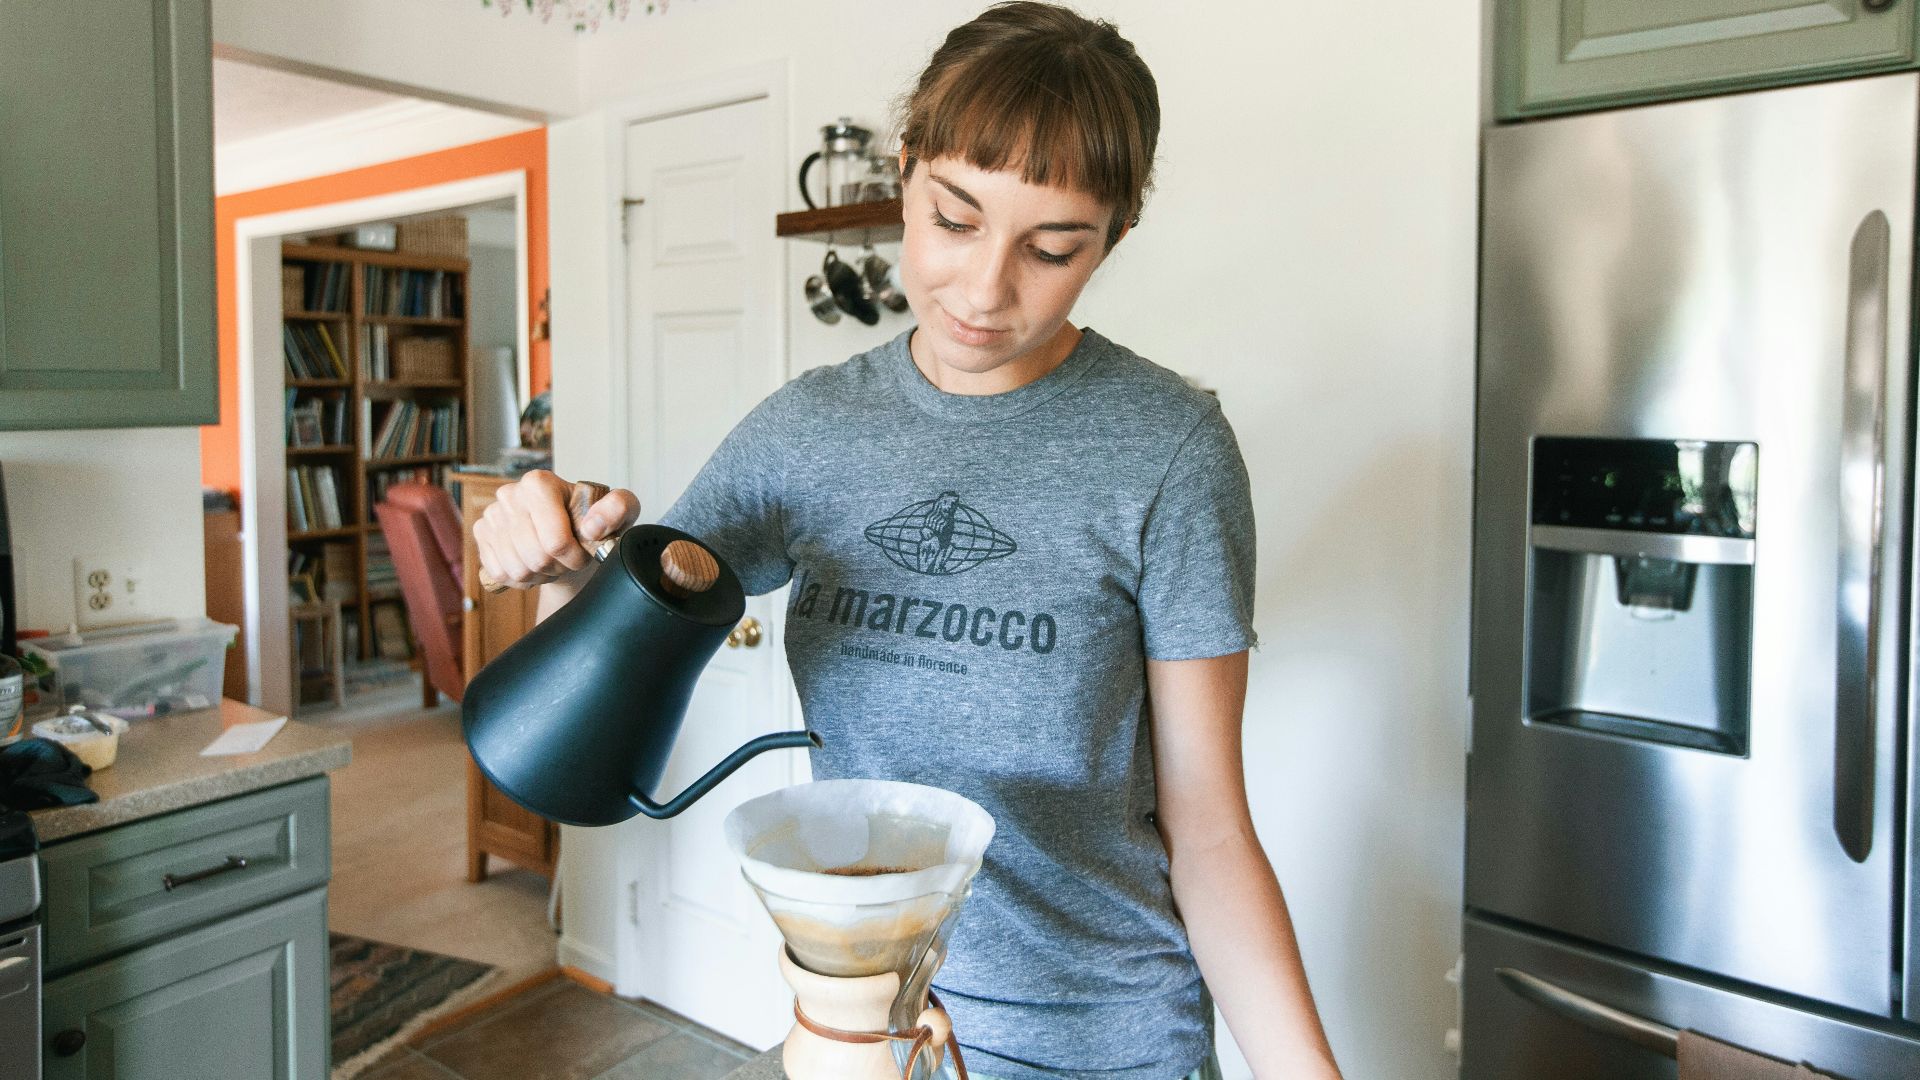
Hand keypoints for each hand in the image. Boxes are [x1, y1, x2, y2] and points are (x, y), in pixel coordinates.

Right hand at [472, 470, 640, 589]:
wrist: (567, 536)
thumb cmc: (592, 523)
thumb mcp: (620, 512)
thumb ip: (619, 508)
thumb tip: (592, 527)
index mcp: (540, 483)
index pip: (555, 541)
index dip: (574, 556)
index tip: (584, 553)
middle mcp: (510, 494)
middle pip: (536, 557)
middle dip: (559, 566)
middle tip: (568, 559)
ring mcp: (492, 515)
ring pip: (517, 568)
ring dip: (541, 573)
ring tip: (552, 561)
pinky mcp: (482, 535)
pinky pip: (501, 573)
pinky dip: (522, 578)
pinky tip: (535, 565)